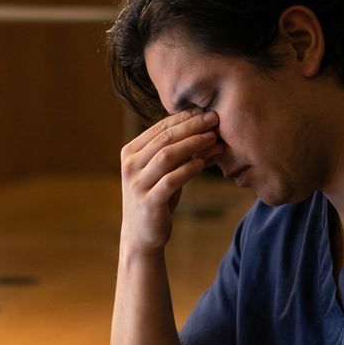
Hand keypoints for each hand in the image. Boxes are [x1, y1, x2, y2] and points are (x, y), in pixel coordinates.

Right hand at [120, 109, 221, 254]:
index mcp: (130, 152)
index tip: (205, 109)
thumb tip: (205, 128)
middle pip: (164, 139)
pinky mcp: (148, 202)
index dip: (184, 117)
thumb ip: (176, 152)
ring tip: (213, 138)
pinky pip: (171, 181)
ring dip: (192, 144)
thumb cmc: (156, 197)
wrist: (141, 235)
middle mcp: (130, 166)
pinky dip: (188, 170)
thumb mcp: (162, 172)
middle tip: (214, 118)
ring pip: (167, 156)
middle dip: (191, 126)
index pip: (159, 128)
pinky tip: (204, 164)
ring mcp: (137, 184)